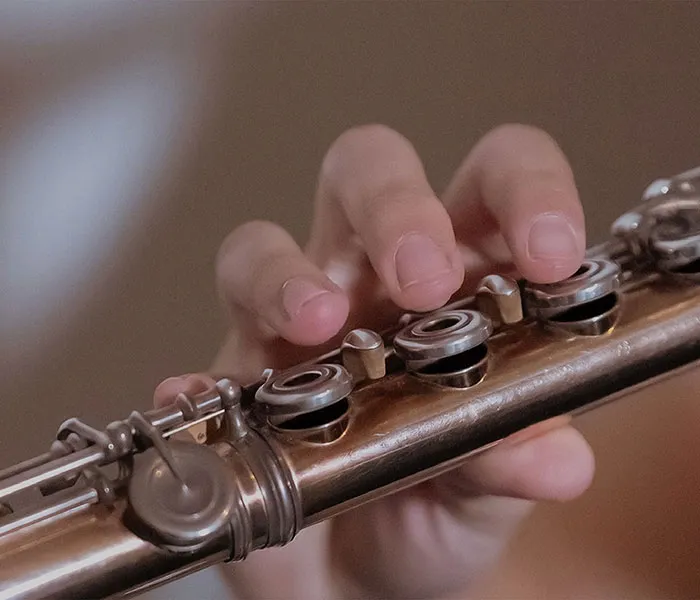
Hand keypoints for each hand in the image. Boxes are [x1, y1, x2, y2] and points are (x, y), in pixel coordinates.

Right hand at [154, 124, 594, 599]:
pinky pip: (203, 367)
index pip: (493, 182)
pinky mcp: (236, 385)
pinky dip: (200, 382)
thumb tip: (557, 458)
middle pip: (368, 170)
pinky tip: (203, 402)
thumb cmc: (438, 509)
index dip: (525, 190)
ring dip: (283, 275)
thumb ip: (517, 460)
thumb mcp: (493, 488)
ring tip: (315, 323)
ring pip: (263, 245)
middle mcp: (373, 281)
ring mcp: (295, 323)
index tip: (547, 253)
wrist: (364, 580)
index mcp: (461, 280)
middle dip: (395, 207)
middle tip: (421, 279)